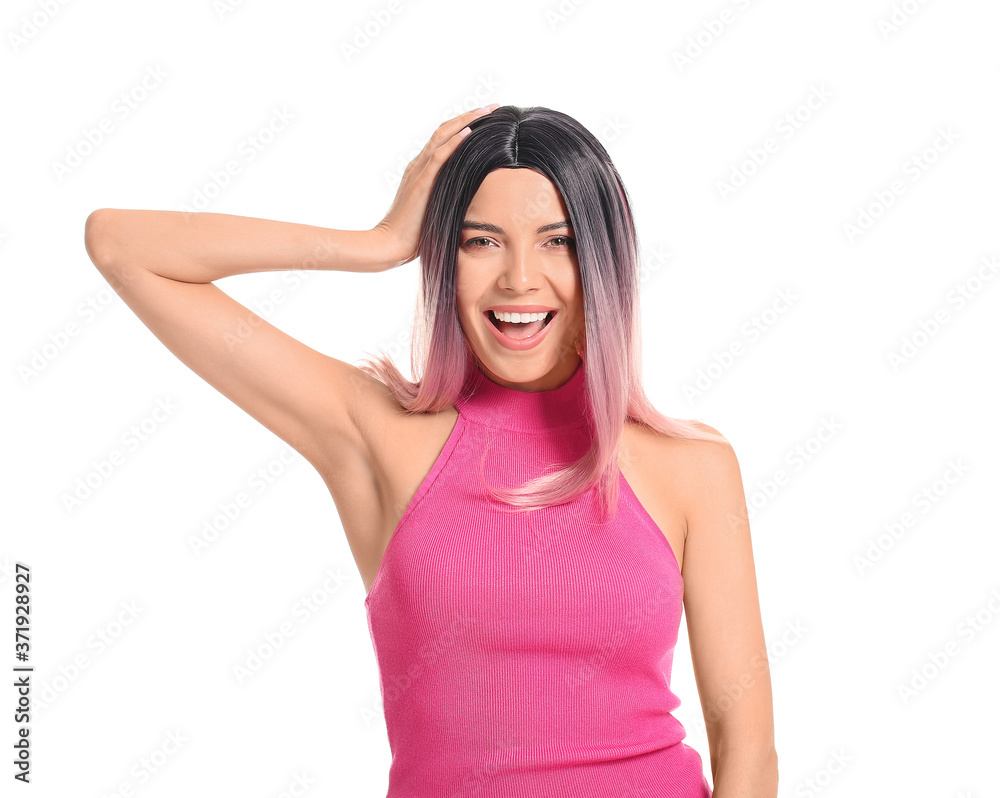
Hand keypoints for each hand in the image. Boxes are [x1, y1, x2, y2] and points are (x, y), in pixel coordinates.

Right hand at [373, 104, 499, 267]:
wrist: (389, 244)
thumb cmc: (412, 235)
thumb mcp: (433, 210)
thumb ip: (445, 198)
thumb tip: (467, 200)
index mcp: (422, 170)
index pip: (444, 139)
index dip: (465, 126)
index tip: (487, 118)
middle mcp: (419, 165)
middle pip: (445, 131)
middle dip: (470, 116)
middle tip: (494, 106)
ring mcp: (419, 172)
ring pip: (442, 137)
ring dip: (466, 122)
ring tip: (487, 111)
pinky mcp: (421, 183)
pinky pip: (438, 157)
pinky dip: (453, 143)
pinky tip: (469, 132)